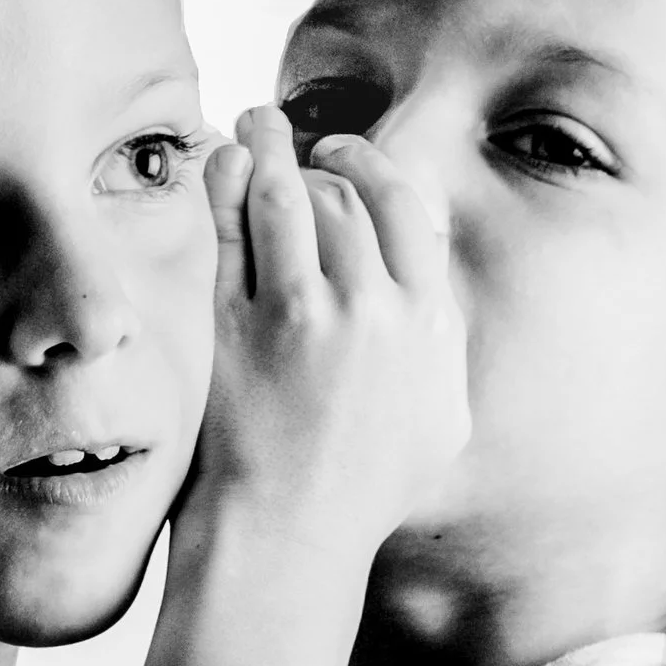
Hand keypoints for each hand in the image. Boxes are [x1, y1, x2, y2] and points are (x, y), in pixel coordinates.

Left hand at [196, 107, 467, 558]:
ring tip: (252, 125)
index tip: (348, 161)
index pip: (409, 212)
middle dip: (318, 159)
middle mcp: (379, 312)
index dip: (376, 171)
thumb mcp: (440, 426)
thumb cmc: (361, 497)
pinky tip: (221, 162)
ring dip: (268, 146)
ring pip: (291, 196)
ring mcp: (309, 315)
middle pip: (349, 196)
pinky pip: (236, 228)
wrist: (291, 540)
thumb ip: (444, 352)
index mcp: (431, 327)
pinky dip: (228, 182)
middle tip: (292, 144)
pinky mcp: (244, 326)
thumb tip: (438, 297)